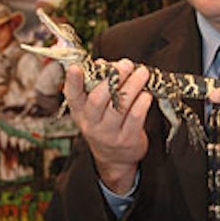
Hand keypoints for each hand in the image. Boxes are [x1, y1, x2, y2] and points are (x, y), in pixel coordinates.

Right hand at [63, 59, 151, 193]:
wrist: (115, 158)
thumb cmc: (106, 122)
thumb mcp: (95, 107)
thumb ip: (97, 84)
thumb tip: (103, 63)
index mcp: (80, 112)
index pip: (72, 96)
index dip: (72, 81)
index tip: (75, 67)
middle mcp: (91, 124)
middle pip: (98, 100)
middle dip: (113, 79)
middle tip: (126, 64)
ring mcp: (108, 134)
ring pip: (119, 107)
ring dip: (132, 86)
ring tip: (142, 73)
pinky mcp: (127, 140)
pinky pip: (135, 118)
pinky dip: (142, 103)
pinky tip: (147, 94)